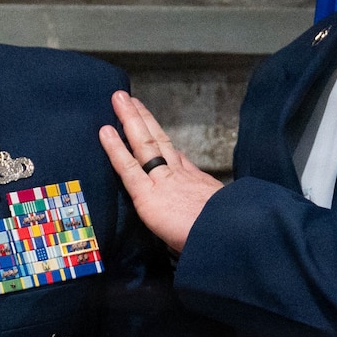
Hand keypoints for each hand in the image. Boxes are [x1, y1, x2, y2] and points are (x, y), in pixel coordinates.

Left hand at [99, 90, 223, 254]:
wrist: (231, 237)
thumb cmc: (228, 236)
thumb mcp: (222, 219)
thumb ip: (209, 217)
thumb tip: (205, 228)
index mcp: (199, 185)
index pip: (178, 159)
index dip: (165, 144)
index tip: (155, 129)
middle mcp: (181, 176)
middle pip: (160, 142)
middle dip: (146, 120)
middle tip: (133, 102)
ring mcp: (164, 181)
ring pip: (145, 143)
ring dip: (130, 120)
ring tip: (119, 99)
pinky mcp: (148, 194)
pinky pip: (127, 167)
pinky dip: (115, 148)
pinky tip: (105, 131)